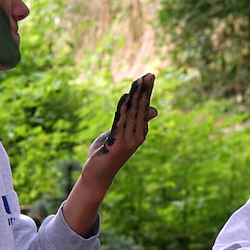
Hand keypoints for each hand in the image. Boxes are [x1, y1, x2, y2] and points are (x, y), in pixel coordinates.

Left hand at [82, 73, 157, 190]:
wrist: (97, 175)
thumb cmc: (106, 154)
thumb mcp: (119, 134)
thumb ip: (130, 121)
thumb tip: (152, 109)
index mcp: (139, 132)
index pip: (144, 108)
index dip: (146, 92)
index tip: (149, 76)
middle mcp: (137, 136)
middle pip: (141, 108)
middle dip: (144, 91)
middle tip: (149, 74)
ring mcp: (129, 141)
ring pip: (133, 113)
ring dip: (136, 95)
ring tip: (138, 80)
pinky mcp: (118, 144)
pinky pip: (121, 121)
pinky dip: (123, 107)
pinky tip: (125, 96)